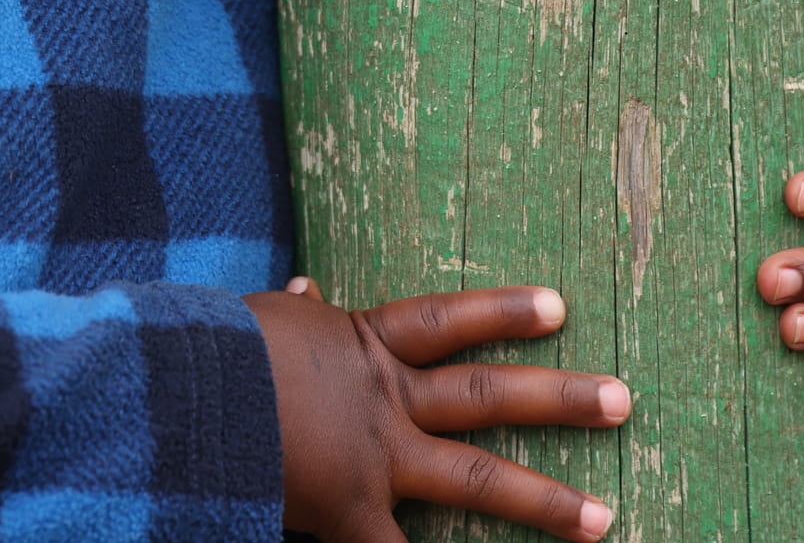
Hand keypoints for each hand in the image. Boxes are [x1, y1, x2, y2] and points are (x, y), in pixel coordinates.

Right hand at [245, 277, 626, 542]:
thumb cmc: (211, 346)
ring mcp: (374, 458)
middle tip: (624, 399)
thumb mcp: (261, 318)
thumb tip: (305, 286)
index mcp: (361, 343)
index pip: (445, 320)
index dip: (502, 310)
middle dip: (558, 398)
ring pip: (473, 477)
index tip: (561, 306)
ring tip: (604, 518)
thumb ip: (296, 311)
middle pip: (485, 394)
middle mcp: (383, 397)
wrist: (179, 388)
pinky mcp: (348, 510)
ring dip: (543, 499)